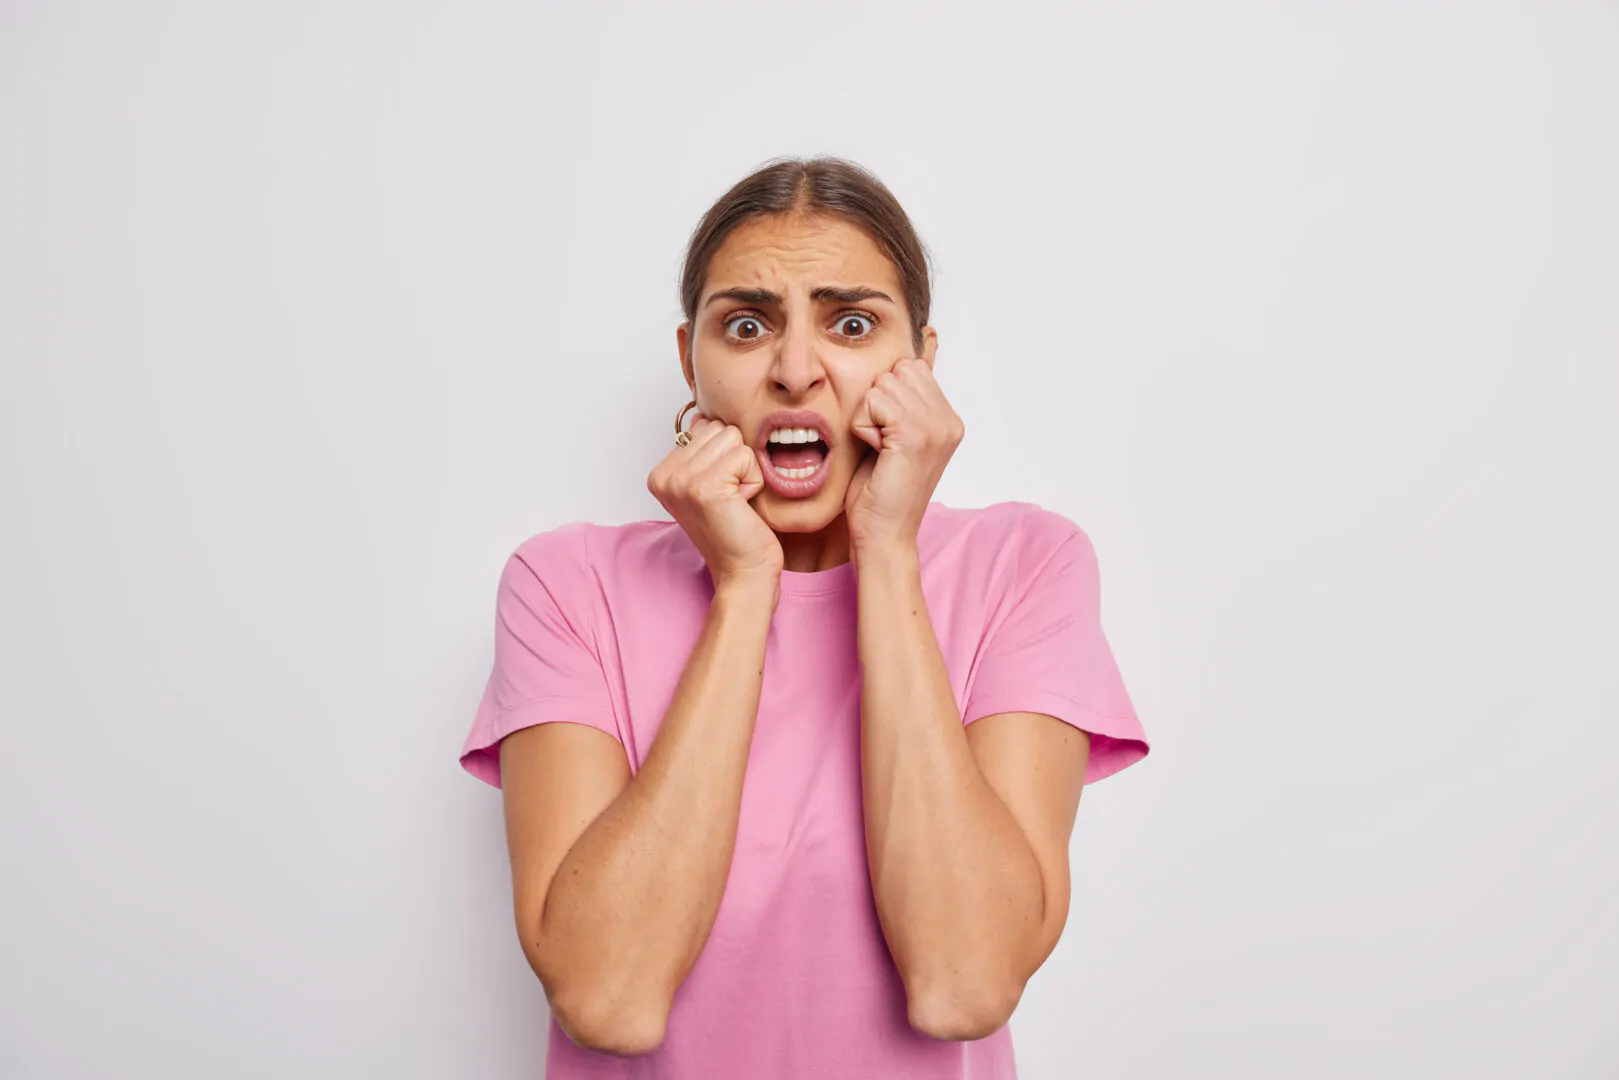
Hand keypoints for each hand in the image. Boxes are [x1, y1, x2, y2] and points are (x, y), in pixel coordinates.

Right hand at [648, 413, 782, 590]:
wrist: (743, 573)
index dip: (724, 458)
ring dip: (745, 470)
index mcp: (660, 473)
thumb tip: (702, 416)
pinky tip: (742, 506)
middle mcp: (664, 475)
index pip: (704, 427)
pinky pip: (744, 456)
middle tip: (731, 499)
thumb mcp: (710, 485)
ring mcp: (680, 480)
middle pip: (719, 428)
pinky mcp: (704, 486)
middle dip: (736, 460)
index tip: (720, 494)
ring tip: (736, 501)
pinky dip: (753, 481)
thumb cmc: (735, 531)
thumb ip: (702, 451)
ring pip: (733, 438)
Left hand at [844, 358, 964, 552]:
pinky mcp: (914, 434)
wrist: (885, 535)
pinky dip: (862, 426)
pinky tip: (875, 452)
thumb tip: (900, 362)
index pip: (911, 368)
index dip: (887, 397)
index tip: (890, 436)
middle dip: (877, 403)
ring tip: (879, 450)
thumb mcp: (895, 438)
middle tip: (882, 443)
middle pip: (897, 371)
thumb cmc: (881, 492)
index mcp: (949, 420)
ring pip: (882, 384)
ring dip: (868, 416)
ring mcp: (935, 426)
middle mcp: (949, 420)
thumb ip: (903, 403)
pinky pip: (872, 402)